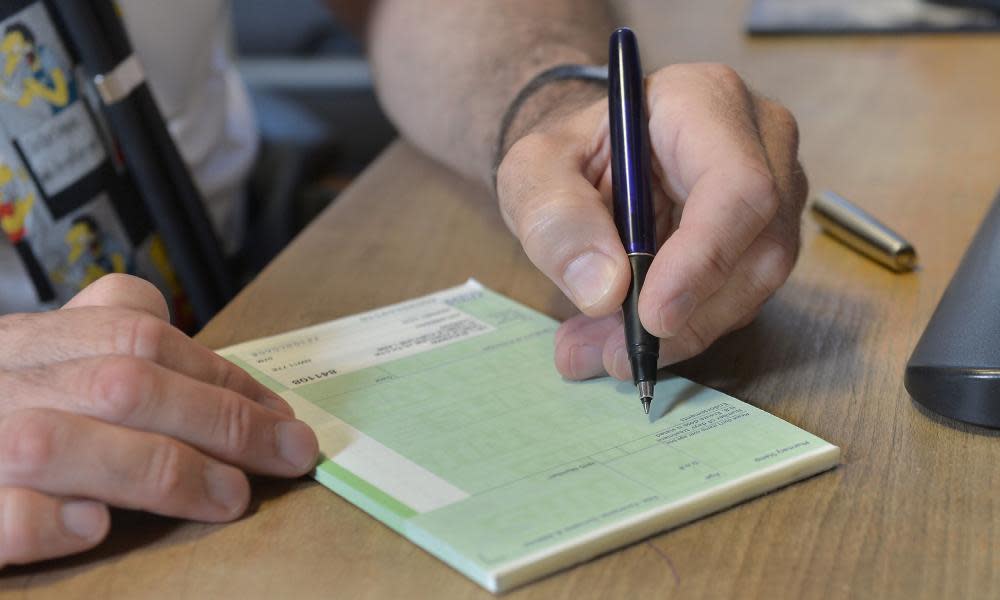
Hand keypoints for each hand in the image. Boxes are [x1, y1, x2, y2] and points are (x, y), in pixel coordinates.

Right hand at [0, 275, 318, 566]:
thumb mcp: (35, 348)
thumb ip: (91, 325)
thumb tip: (152, 309)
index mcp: (39, 341)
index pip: (147, 344)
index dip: (225, 380)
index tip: (284, 417)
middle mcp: (10, 381)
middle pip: (125, 385)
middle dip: (221, 421)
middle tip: (290, 456)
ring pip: (62, 444)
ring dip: (158, 471)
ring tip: (228, 497)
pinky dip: (41, 521)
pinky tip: (95, 525)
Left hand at [496, 63, 806, 379]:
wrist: (588, 162)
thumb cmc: (568, 154)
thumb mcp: (532, 171)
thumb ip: (556, 218)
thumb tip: (604, 289)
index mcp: (706, 101)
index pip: (736, 185)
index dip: (702, 259)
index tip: (652, 317)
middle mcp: (760, 143)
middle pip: (758, 247)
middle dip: (686, 316)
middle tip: (610, 355)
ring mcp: (774, 195)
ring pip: (753, 287)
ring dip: (679, 334)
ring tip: (598, 350)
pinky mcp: (762, 242)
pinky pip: (737, 302)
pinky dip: (681, 332)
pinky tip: (621, 338)